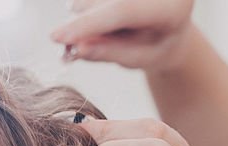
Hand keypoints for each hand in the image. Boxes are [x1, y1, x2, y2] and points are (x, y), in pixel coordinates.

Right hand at [51, 0, 195, 71]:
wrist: (170, 25)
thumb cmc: (156, 46)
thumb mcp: (140, 58)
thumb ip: (111, 52)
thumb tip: (77, 48)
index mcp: (171, 6)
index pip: (123, 9)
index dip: (88, 24)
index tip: (56, 38)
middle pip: (103, 2)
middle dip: (82, 25)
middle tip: (70, 50)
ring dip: (85, 16)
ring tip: (104, 32)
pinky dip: (87, 8)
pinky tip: (101, 17)